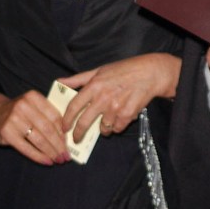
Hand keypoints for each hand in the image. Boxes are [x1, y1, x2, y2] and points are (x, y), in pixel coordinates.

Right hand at [0, 91, 68, 165]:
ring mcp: (14, 119)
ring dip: (51, 152)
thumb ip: (47, 115)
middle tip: (66, 156)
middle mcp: (23, 106)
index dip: (63, 132)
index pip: (54, 116)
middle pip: (48, 129)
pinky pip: (26, 148)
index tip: (70, 143)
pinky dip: (38, 156)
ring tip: (58, 160)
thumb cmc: (19, 112)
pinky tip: (46, 161)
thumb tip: (66, 135)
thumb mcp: (32, 106)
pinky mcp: (7, 132)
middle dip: (59, 145)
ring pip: (39, 139)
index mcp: (33, 97)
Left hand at [59, 53, 181, 140]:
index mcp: (94, 86)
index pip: (73, 106)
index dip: (66, 119)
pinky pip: (117, 128)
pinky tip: (122, 116)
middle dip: (78, 134)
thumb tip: (60, 82)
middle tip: (76, 138)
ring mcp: (115, 108)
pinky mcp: (127, 115)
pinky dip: (118, 126)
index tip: (64, 127)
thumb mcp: (99, 70)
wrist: (150, 73)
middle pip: (84, 123)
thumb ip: (78, 79)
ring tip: (109, 120)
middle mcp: (102, 98)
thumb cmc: (124, 70)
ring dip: (104, 128)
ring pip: (103, 128)